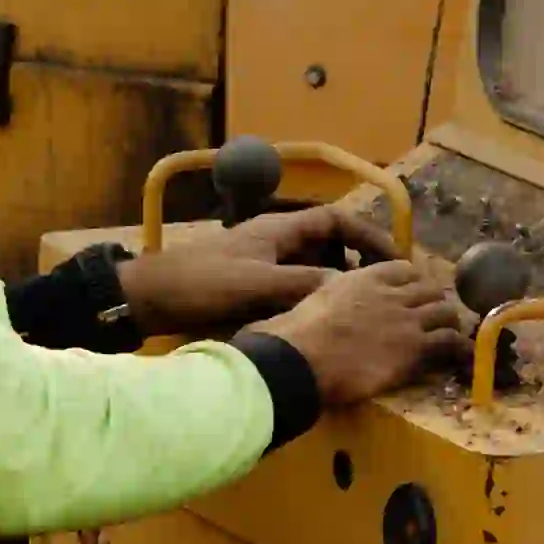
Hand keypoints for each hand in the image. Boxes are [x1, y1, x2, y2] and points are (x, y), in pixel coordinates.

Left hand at [123, 202, 384, 337]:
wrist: (150, 299)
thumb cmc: (200, 283)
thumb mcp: (256, 283)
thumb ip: (303, 285)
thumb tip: (350, 290)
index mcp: (278, 229)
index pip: (335, 221)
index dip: (367, 235)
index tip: (393, 259)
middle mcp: (275, 242)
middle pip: (330, 246)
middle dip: (358, 264)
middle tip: (384, 290)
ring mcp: (263, 265)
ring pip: (313, 270)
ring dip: (336, 286)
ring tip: (359, 310)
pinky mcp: (252, 288)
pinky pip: (295, 289)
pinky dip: (312, 301)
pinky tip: (322, 322)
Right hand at [258, 259, 475, 410]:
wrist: (300, 358)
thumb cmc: (292, 334)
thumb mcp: (310, 301)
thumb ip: (325, 297)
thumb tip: (316, 307)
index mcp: (363, 277)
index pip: (403, 269)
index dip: (414, 282)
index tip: (415, 293)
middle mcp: (389, 292)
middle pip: (429, 289)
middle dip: (436, 301)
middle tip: (438, 317)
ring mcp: (406, 318)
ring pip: (444, 311)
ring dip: (450, 323)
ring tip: (452, 335)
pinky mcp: (414, 347)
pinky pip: (449, 341)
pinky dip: (459, 347)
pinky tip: (464, 355)